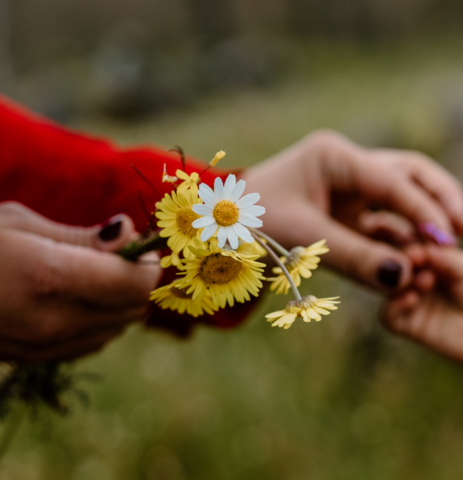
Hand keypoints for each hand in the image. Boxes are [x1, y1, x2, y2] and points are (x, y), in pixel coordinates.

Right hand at [0, 202, 160, 361]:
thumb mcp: (20, 224)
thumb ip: (83, 236)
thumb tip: (130, 232)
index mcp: (52, 278)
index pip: (135, 282)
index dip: (147, 262)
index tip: (141, 245)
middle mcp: (57, 321)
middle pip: (134, 307)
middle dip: (137, 279)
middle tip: (120, 254)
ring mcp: (48, 346)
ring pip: (118, 326)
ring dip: (122, 299)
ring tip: (96, 272)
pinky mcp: (41, 358)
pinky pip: (95, 340)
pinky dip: (102, 318)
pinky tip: (79, 296)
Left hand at [241, 130, 462, 290]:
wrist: (221, 229)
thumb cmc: (249, 224)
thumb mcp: (301, 239)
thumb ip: (354, 257)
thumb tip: (404, 279)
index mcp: (333, 156)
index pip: (392, 179)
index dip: (424, 210)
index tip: (448, 239)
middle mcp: (345, 166)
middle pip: (409, 175)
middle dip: (439, 201)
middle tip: (462, 233)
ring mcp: (347, 187)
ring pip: (400, 197)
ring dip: (423, 223)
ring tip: (445, 250)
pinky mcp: (345, 209)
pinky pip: (382, 221)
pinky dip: (399, 239)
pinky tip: (415, 259)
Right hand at [383, 245, 462, 362]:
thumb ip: (445, 258)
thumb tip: (421, 248)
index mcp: (437, 264)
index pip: (414, 246)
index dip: (414, 243)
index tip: (420, 244)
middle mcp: (422, 281)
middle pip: (395, 264)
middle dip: (405, 260)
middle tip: (416, 259)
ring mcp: (414, 303)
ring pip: (388, 288)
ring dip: (401, 282)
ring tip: (425, 281)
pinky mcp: (409, 326)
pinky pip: (388, 316)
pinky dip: (395, 306)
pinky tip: (411, 298)